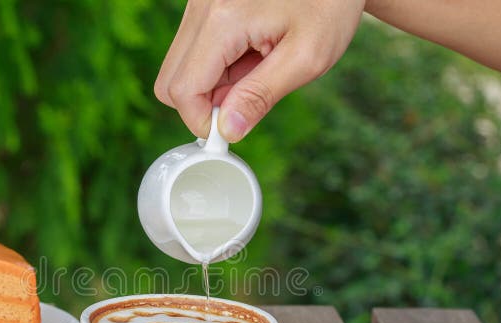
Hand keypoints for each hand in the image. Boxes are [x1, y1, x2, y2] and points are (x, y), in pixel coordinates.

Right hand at [155, 0, 365, 141]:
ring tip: (254, 68)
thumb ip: (261, 96)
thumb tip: (228, 131)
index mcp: (225, 19)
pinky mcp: (204, 5)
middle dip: (202, 104)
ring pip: (178, 68)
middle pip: (170, 81)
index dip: (202, 121)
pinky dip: (215, 65)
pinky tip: (249, 54)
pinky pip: (192, 51)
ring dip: (211, 84)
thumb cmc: (330, 5)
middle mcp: (202, 6)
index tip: (231, 131)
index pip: (183, 90)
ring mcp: (199, 3)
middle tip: (245, 99)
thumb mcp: (307, 58)